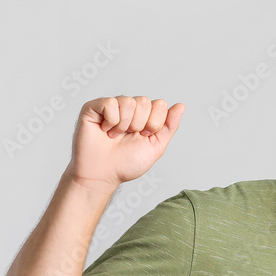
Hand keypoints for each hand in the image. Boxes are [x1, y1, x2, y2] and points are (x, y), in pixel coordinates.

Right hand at [68, 96, 184, 192]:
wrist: (103, 175)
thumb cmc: (126, 164)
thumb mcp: (155, 147)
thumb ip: (169, 126)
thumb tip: (181, 106)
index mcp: (144, 116)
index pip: (160, 104)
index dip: (155, 123)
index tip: (144, 137)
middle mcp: (129, 108)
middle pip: (145, 101)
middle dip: (140, 125)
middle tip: (128, 137)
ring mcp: (111, 106)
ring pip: (129, 101)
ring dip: (124, 124)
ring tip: (115, 135)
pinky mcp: (93, 107)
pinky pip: (110, 103)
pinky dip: (110, 121)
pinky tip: (105, 130)